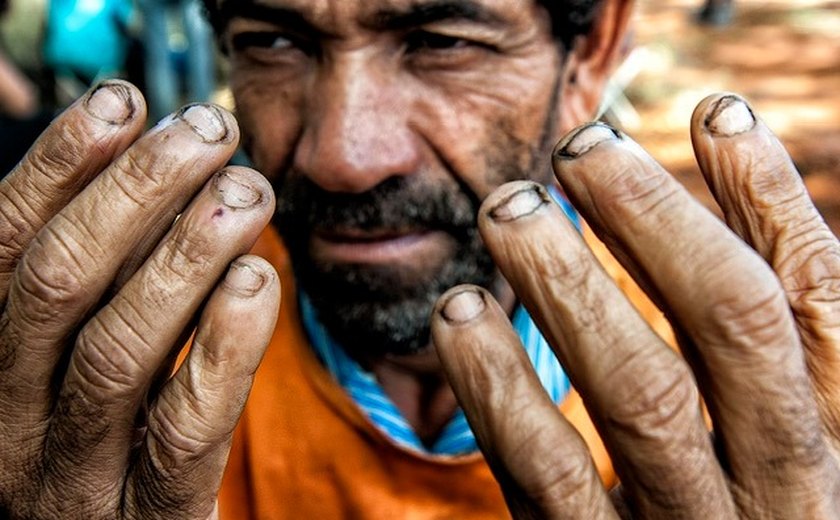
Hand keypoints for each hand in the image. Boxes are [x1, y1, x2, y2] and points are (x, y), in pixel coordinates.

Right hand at [0, 81, 279, 518]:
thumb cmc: (115, 443)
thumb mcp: (84, 358)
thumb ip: (101, 282)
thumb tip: (142, 170)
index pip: (7, 248)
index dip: (61, 166)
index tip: (125, 101)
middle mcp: (10, 424)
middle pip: (57, 284)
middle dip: (135, 191)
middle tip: (209, 131)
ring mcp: (75, 479)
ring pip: (117, 351)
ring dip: (185, 254)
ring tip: (247, 189)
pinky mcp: (153, 518)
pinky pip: (184, 430)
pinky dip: (223, 347)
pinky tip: (257, 280)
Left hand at [432, 93, 839, 517]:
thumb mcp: (779, 442)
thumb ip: (761, 355)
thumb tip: (724, 214)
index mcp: (837, 441)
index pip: (818, 299)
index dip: (770, 196)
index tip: (714, 112)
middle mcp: (786, 489)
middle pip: (732, 324)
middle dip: (656, 219)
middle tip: (579, 146)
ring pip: (639, 392)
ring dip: (566, 284)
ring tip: (505, 208)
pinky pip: (550, 475)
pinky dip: (499, 386)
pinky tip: (461, 315)